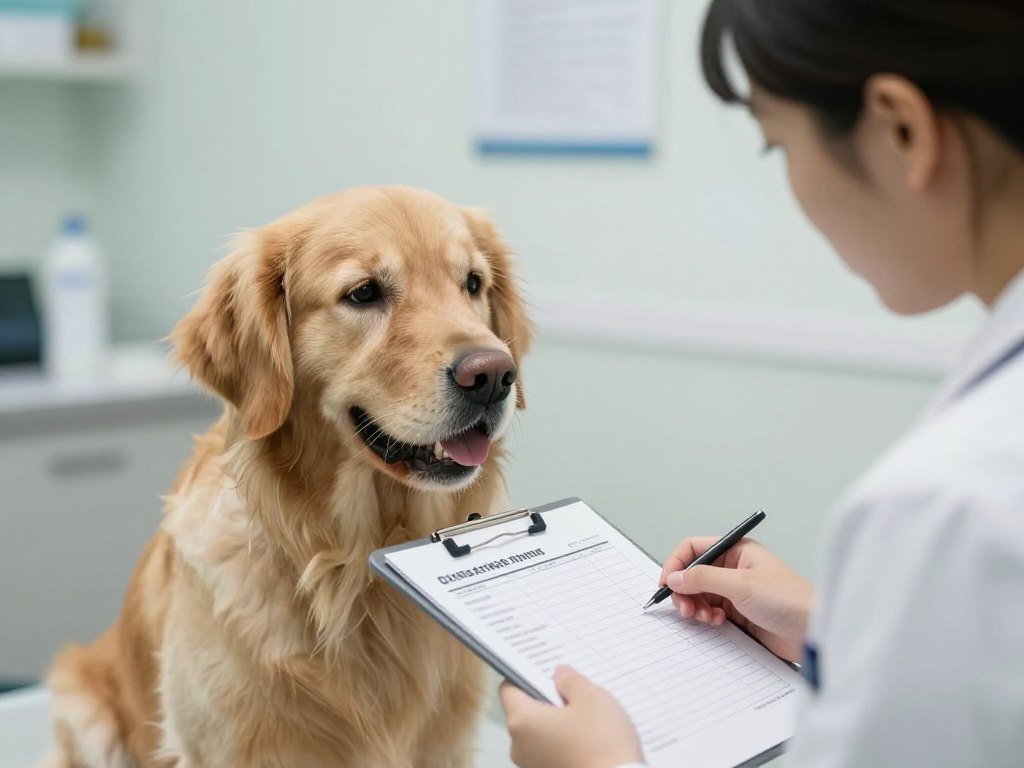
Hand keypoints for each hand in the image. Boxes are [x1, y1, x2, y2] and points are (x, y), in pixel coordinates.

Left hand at [500, 666, 643, 767]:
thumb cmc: (602, 747)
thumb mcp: (592, 699)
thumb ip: (571, 681)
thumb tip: (560, 675)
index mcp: (521, 721)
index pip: (509, 688)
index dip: (527, 675)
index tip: (547, 671)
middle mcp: (519, 747)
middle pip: (527, 711)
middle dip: (550, 700)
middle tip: (577, 695)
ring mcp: (533, 766)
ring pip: (541, 733)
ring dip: (560, 723)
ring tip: (590, 720)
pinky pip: (552, 751)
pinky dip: (567, 743)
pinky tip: (591, 742)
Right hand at [660, 537, 812, 661]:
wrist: (814, 632)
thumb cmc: (789, 600)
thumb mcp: (741, 584)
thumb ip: (703, 578)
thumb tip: (674, 577)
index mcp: (737, 550)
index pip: (694, 548)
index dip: (677, 564)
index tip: (666, 583)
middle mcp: (734, 568)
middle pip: (693, 573)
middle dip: (685, 590)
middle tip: (685, 608)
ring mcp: (736, 590)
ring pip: (700, 594)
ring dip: (696, 606)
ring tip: (704, 617)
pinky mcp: (739, 612)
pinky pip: (711, 611)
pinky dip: (708, 617)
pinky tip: (718, 622)